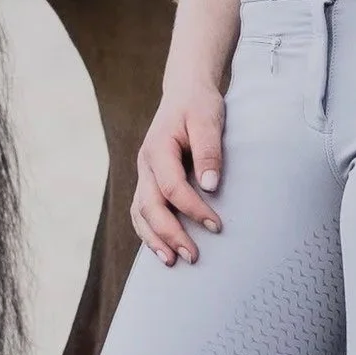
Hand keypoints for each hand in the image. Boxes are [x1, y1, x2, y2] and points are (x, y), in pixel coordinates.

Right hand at [132, 78, 225, 265]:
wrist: (184, 92)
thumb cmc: (198, 105)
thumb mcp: (208, 119)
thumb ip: (209, 150)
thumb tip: (211, 184)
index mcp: (157, 148)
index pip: (171, 187)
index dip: (192, 208)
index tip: (216, 225)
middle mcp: (145, 164)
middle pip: (149, 206)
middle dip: (170, 234)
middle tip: (193, 256)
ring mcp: (144, 174)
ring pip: (140, 213)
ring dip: (154, 239)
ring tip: (173, 262)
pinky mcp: (149, 181)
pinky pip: (142, 211)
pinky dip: (150, 232)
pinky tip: (163, 248)